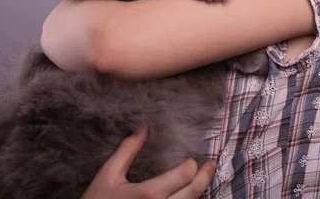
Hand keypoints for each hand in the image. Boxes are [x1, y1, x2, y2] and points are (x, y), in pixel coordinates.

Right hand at [81, 125, 216, 198]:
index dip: (192, 166)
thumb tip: (143, 127)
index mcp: (149, 194)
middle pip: (194, 193)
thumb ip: (127, 150)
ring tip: (202, 180)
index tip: (192, 159)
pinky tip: (186, 196)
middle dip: (205, 177)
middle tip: (211, 165)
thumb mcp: (108, 175)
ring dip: (198, 193)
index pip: (185, 175)